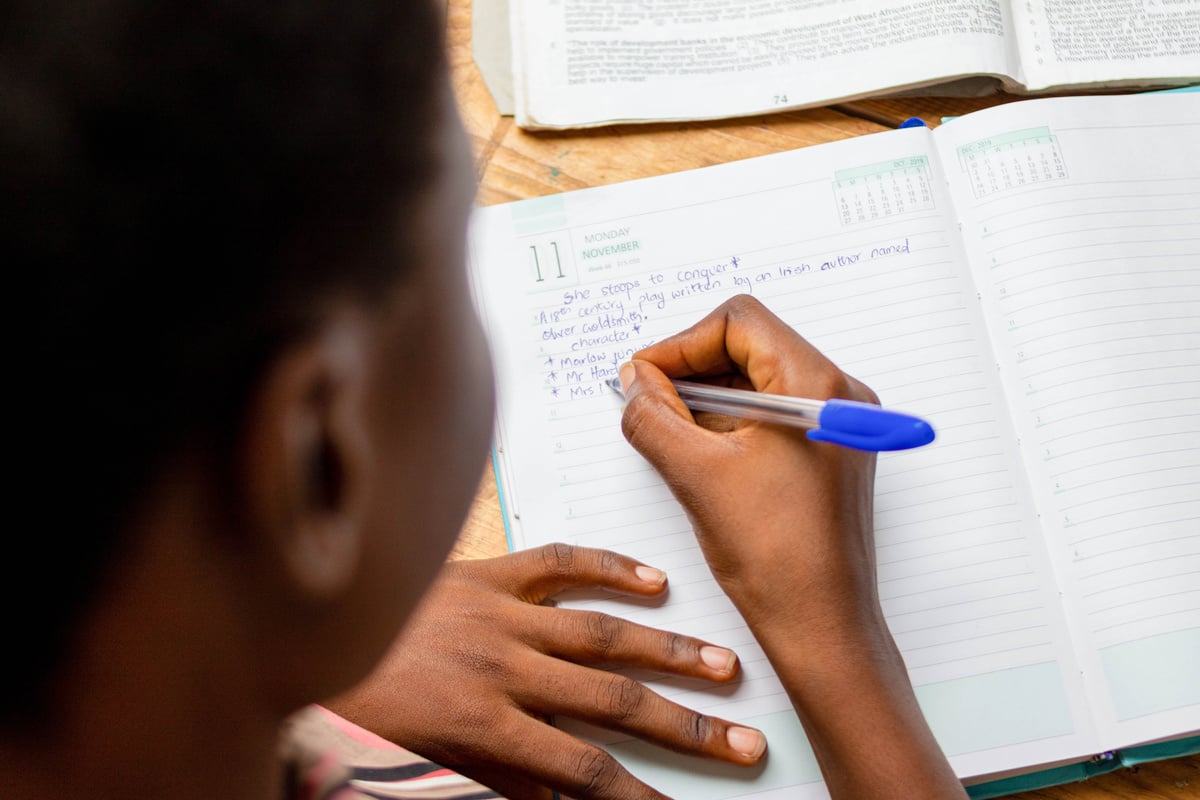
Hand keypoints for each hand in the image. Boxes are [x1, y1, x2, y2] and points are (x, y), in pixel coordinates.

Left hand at [324, 544, 766, 799]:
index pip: (583, 773)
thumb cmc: (355, 704)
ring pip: (601, 634)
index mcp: (482, 725)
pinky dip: (608, 568)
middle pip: (613, 703)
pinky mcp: (487, 574)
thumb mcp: (423, 763)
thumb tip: (560, 796)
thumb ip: (498, 778)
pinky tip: (654, 580)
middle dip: (686, 728)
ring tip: (724, 667)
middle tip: (745, 743)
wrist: (300, 629)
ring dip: (668, 651)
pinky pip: (558, 563)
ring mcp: (500, 614)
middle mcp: (504, 668)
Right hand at [617, 294, 882, 648]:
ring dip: (706, 399)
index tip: (645, 377)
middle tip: (647, 401)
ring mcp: (832, 424)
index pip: (739, 323)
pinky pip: (768, 414)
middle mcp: (835, 394)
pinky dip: (727, 424)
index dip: (681, 344)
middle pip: (749, 346)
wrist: (821, 624)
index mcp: (816, 385)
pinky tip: (698, 454)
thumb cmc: (779, 558)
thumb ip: (654, 416)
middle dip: (691, 370)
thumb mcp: (695, 474)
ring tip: (668, 432)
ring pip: (755, 381)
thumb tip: (636, 381)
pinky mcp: (823, 451)